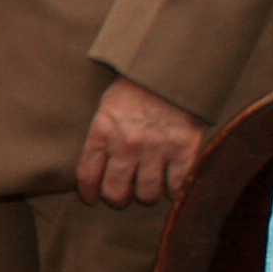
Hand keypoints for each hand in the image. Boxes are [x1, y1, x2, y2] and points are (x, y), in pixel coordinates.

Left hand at [76, 75, 201, 207]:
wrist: (173, 72)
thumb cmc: (136, 89)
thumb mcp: (107, 107)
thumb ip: (102, 136)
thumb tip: (97, 167)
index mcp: (103, 132)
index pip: (88, 174)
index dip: (90, 192)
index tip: (93, 199)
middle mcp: (127, 145)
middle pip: (116, 191)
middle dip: (118, 199)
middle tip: (123, 196)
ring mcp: (156, 149)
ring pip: (147, 194)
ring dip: (146, 195)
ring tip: (148, 188)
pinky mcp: (184, 150)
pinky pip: (176, 186)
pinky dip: (173, 189)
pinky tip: (171, 184)